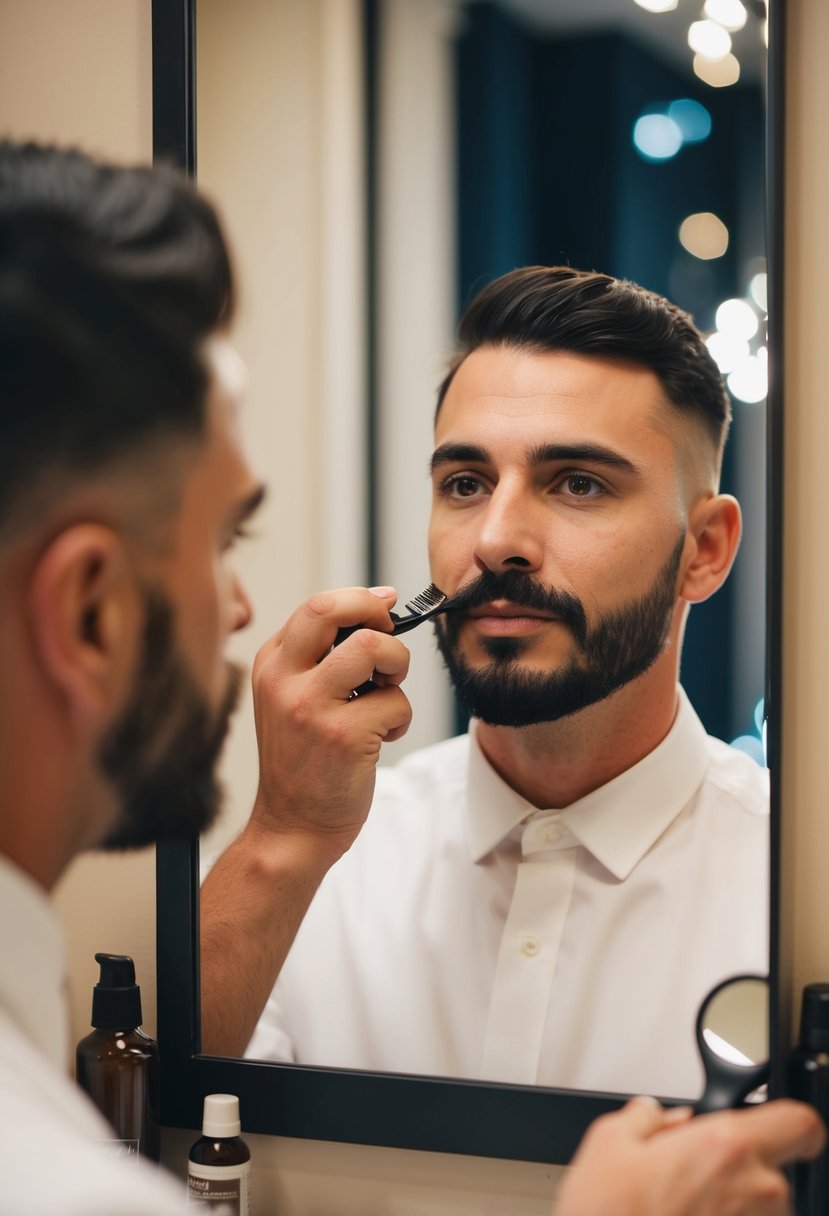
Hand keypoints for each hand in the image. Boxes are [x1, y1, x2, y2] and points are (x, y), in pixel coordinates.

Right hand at [248, 586, 411, 859]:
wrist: (292, 827)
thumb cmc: (305, 761)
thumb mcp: (293, 697)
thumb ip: (323, 654)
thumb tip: (381, 601)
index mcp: (271, 665)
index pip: (316, 606)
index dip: (360, 600)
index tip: (385, 607)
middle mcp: (283, 680)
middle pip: (330, 609)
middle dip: (375, 614)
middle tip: (388, 640)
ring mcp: (310, 707)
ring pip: (373, 648)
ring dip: (396, 666)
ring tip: (387, 693)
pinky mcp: (342, 736)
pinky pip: (395, 701)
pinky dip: (401, 716)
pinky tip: (383, 737)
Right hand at [555, 1097, 824, 1215]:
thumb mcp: (607, 1143)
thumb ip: (645, 1117)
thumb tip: (659, 1117)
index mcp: (727, 1148)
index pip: (799, 1123)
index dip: (787, 1121)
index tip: (774, 1125)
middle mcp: (757, 1192)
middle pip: (772, 1170)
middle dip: (736, 1171)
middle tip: (690, 1178)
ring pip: (759, 1209)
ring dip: (731, 1207)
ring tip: (681, 1211)